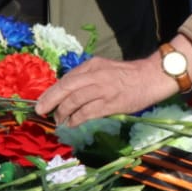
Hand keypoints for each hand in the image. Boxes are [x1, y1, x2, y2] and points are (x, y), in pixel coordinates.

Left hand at [35, 54, 180, 126]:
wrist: (150, 77)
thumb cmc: (127, 75)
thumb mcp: (104, 68)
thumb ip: (87, 77)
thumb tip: (67, 92)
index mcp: (91, 66)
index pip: (66, 79)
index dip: (52, 91)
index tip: (42, 102)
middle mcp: (95, 75)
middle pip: (66, 88)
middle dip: (50, 101)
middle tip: (41, 111)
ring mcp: (102, 89)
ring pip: (74, 101)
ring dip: (63, 113)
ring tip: (58, 121)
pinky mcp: (110, 103)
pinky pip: (87, 113)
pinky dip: (76, 119)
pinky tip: (72, 124)